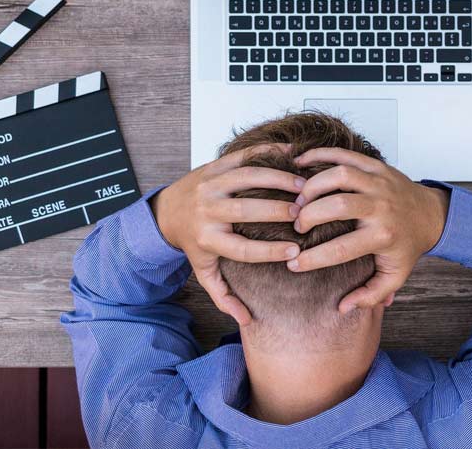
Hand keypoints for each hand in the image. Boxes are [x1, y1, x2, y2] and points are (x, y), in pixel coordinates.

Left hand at [150, 145, 304, 325]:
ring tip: (303, 185)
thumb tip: (246, 320)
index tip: (295, 251)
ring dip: (277, 179)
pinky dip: (269, 152)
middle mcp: (207, 211)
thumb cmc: (193, 243)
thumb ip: (223, 295)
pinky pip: (243, 156)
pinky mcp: (215, 165)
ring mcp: (210, 185)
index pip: (243, 248)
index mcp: (208, 239)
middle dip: (278, 211)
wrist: (166, 210)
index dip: (270, 251)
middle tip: (304, 213)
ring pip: (247, 177)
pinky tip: (292, 153)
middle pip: (246, 210)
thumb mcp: (203, 270)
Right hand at [287, 148, 448, 313]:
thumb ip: (370, 295)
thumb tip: (342, 308)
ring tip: (298, 200)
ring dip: (312, 186)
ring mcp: (379, 182)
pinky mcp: (375, 165)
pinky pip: (344, 155)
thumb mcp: (394, 276)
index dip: (312, 259)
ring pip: (339, 175)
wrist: (432, 215)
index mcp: (383, 237)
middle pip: (337, 206)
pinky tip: (299, 164)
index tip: (292, 265)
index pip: (340, 249)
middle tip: (296, 226)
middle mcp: (381, 207)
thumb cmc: (407, 247)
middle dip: (309, 216)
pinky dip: (319, 155)